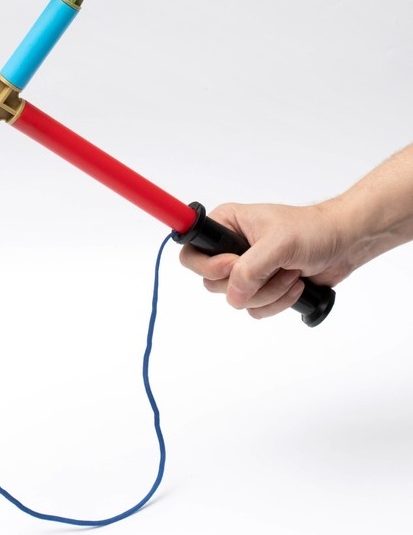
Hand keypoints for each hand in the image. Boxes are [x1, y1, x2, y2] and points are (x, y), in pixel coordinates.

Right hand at [179, 202, 350, 318]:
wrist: (344, 243)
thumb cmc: (313, 230)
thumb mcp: (278, 244)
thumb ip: (251, 269)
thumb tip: (233, 296)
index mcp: (225, 225)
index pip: (191, 251)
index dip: (208, 265)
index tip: (234, 264)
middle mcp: (229, 247)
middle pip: (211, 282)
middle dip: (248, 282)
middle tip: (271, 267)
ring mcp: (245, 270)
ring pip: (236, 299)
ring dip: (269, 292)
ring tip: (290, 273)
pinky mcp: (261, 287)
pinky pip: (254, 309)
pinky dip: (278, 302)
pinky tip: (295, 284)